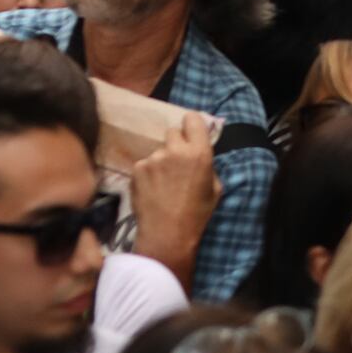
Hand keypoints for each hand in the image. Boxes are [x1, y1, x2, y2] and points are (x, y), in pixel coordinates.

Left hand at [128, 113, 219, 282]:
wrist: (168, 234)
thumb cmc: (197, 214)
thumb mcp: (214, 188)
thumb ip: (207, 165)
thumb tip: (198, 155)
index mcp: (199, 153)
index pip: (192, 118)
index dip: (191, 126)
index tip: (190, 135)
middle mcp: (175, 150)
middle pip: (172, 131)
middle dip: (175, 144)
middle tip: (175, 163)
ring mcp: (153, 158)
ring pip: (157, 151)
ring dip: (160, 161)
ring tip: (162, 184)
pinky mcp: (137, 169)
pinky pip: (144, 164)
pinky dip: (147, 174)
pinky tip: (151, 190)